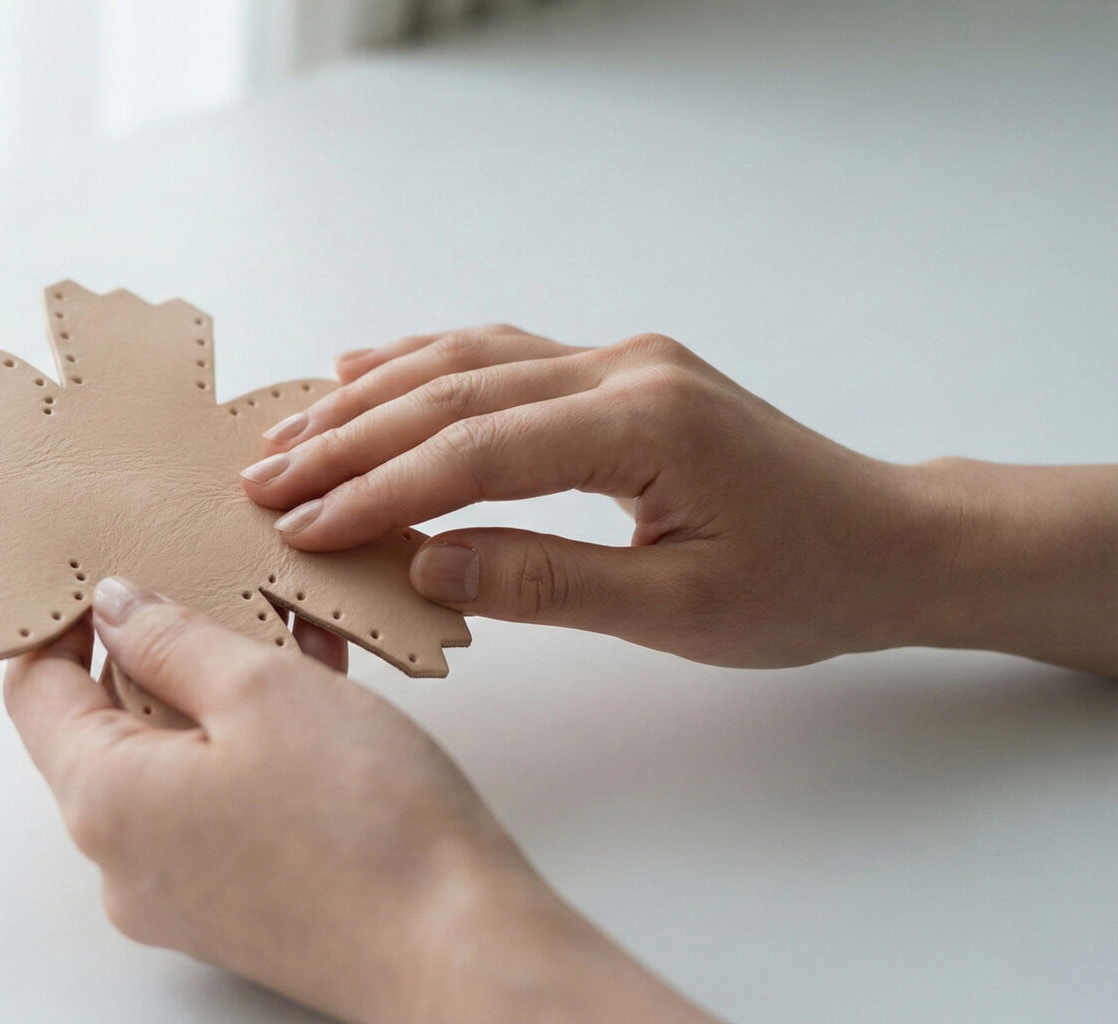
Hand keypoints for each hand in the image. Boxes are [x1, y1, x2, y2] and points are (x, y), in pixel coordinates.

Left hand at [4, 578, 709, 1023]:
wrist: (459, 952)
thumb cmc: (365, 827)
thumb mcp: (261, 688)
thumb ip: (171, 636)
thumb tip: (115, 606)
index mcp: (103, 801)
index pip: (35, 690)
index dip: (60, 617)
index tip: (101, 564)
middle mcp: (122, 861)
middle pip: (103, 726)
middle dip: (155, 648)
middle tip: (213, 582)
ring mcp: (178, 895)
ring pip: (169, 763)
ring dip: (215, 692)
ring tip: (286, 632)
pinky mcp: (235, 910)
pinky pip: (214, 806)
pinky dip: (248, 747)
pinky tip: (314, 696)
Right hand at [242, 327, 1117, 673]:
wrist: (890, 542)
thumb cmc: (803, 586)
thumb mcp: (680, 611)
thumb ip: (547, 582)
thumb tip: (423, 562)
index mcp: (644, 424)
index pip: (476, 451)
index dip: (379, 489)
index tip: (301, 526)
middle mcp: (624, 368)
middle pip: (454, 391)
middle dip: (348, 438)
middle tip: (261, 479)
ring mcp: (620, 359)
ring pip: (467, 359)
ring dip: (370, 396)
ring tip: (288, 434)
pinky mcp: (619, 370)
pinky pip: (502, 352)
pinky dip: (423, 362)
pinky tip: (365, 370)